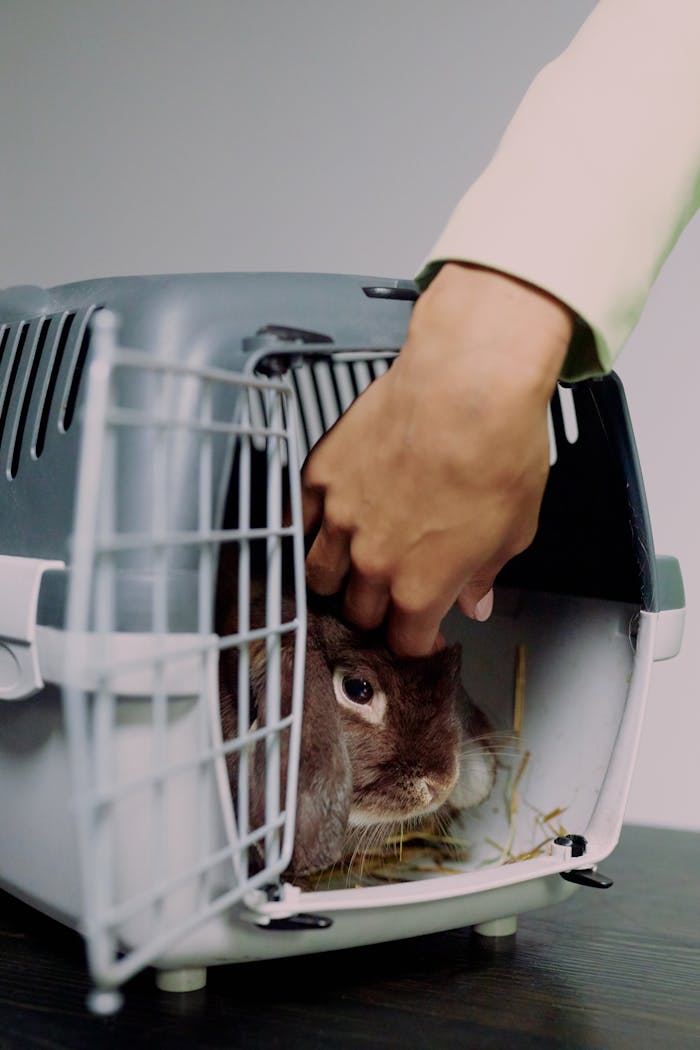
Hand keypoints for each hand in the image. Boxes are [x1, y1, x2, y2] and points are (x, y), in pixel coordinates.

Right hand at [302, 263, 572, 656]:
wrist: (468, 385)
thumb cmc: (500, 451)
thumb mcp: (513, 530)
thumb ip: (483, 574)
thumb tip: (474, 600)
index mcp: (421, 587)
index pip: (404, 641)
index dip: (416, 641)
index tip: (423, 631)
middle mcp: (372, 563)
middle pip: (357, 613)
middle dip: (377, 611)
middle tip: (392, 593)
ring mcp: (340, 520)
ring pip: (318, 576)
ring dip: (336, 580)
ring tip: (352, 565)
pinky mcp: (322, 477)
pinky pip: (300, 522)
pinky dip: (311, 530)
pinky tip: (327, 524)